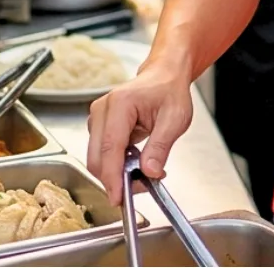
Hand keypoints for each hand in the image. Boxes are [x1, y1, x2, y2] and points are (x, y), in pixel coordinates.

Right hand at [87, 59, 192, 204]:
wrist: (165, 74)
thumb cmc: (170, 90)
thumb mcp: (176, 118)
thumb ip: (160, 146)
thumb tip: (149, 173)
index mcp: (120, 103)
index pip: (110, 148)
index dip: (112, 177)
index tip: (118, 198)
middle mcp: (102, 109)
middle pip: (98, 157)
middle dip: (116, 178)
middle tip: (143, 186)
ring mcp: (97, 117)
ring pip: (97, 158)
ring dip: (116, 172)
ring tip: (144, 170)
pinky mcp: (98, 126)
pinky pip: (101, 153)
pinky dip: (115, 164)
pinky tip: (135, 160)